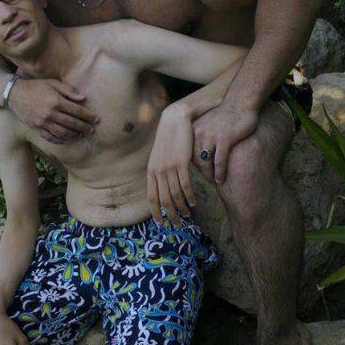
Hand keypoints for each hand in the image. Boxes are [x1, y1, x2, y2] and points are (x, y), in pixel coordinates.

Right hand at [8, 78, 98, 142]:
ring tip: (82, 135)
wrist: (14, 94)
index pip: (76, 111)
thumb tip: (83, 98)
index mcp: (56, 101)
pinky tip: (68, 139)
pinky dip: (61, 140)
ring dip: (74, 135)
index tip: (96, 120)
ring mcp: (43, 122)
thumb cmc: (36, 86)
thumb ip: (68, 90)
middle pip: (72, 123)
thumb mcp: (53, 83)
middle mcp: (50, 113)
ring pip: (63, 133)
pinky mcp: (36, 128)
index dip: (88, 116)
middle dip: (84, 127)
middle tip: (92, 130)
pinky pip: (51, 137)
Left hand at [147, 104, 196, 225]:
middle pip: (163, 199)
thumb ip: (160, 170)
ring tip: (188, 215)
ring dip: (182, 208)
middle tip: (177, 225)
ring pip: (175, 195)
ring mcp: (169, 167)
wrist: (176, 118)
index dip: (156, 212)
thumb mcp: (161, 154)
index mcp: (151, 170)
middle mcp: (158, 170)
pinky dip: (190, 196)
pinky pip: (185, 185)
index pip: (151, 196)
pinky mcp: (181, 162)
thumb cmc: (170, 137)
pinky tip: (194, 202)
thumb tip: (162, 185)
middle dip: (170, 215)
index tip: (160, 223)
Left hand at [192, 103, 258, 183]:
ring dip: (210, 176)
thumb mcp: (208, 124)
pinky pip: (220, 161)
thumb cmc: (226, 115)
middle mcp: (199, 133)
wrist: (241, 102)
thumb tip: (198, 153)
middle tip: (207, 182)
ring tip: (214, 183)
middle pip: (195, 160)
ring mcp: (211, 136)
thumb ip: (201, 136)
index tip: (198, 174)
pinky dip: (220, 172)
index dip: (192, 167)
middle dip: (200, 173)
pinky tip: (221, 179)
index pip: (187, 154)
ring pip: (206, 163)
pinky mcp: (224, 139)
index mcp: (193, 130)